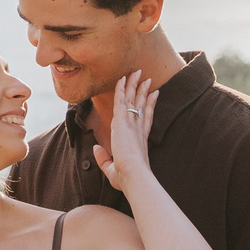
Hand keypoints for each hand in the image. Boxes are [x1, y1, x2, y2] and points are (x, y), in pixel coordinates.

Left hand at [91, 72, 157, 196]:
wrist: (133, 175)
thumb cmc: (127, 178)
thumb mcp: (112, 170)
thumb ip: (104, 159)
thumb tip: (96, 148)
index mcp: (140, 139)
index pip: (146, 117)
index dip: (150, 104)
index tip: (154, 94)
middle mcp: (138, 128)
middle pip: (141, 104)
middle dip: (143, 90)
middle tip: (146, 78)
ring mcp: (131, 123)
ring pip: (133, 98)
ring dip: (134, 84)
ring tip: (138, 72)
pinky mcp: (122, 121)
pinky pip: (121, 100)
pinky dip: (122, 88)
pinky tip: (123, 78)